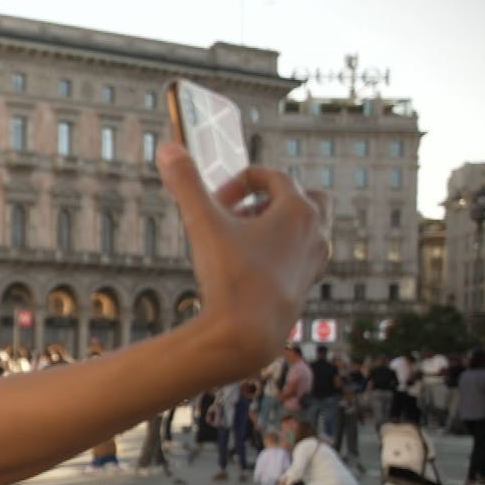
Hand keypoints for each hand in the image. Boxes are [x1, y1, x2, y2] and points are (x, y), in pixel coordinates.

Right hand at [157, 142, 329, 367]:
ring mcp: (316, 260)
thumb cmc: (230, 278)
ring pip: (307, 227)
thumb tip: (169, 148)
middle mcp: (316, 231)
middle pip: (304, 197)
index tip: (214, 202)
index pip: (273, 177)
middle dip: (270, 199)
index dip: (239, 182)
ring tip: (242, 240)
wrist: (247, 336)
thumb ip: (187, 184)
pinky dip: (280, 250)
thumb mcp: (203, 225)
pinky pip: (302, 255)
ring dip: (276, 224)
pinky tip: (249, 267)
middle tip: (238, 215)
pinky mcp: (308, 284)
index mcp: (298, 210)